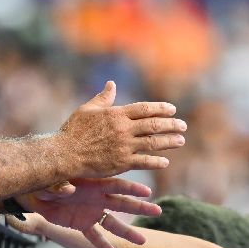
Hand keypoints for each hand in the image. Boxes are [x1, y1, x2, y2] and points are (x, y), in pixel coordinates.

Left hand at [16, 177, 160, 247]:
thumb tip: (69, 189)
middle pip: (122, 204)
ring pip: (113, 224)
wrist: (34, 195)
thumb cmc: (44, 183)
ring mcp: (91, 212)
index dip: (131, 189)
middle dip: (140, 208)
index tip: (147, 192)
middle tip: (158, 212)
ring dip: (127, 232)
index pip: (116, 185)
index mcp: (93, 184)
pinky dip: (103, 246)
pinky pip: (95, 237)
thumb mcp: (50, 182)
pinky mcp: (82, 224)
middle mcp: (97, 198)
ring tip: (143, 241)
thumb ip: (59, 186)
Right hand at [55, 81, 186, 177]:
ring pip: (152, 143)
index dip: (160, 108)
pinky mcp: (121, 163)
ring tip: (181, 140)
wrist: (65, 154)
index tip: (172, 109)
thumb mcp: (88, 109)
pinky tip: (165, 161)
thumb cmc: (73, 130)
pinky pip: (143, 162)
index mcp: (116, 114)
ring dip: (169, 141)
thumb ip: (103, 98)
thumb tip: (112, 84)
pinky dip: (155, 161)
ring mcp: (123, 146)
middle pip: (153, 125)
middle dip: (171, 124)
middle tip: (183, 126)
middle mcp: (123, 129)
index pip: (144, 109)